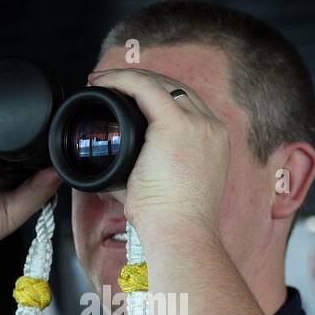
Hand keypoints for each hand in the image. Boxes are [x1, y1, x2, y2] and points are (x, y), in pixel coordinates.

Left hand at [86, 68, 229, 242]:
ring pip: (159, 83)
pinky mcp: (175, 124)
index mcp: (213, 141)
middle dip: (141, 83)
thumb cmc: (172, 224)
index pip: (185, 104)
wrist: (182, 235)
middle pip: (174, 89)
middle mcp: (210, 127)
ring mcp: (196, 123)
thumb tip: (111, 176)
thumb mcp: (164, 190)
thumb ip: (145, 174)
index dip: (154, 96)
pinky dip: (120, 80)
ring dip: (128, 78)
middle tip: (110, 86)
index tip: (128, 99)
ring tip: (101, 82)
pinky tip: (101, 82)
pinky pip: (143, 87)